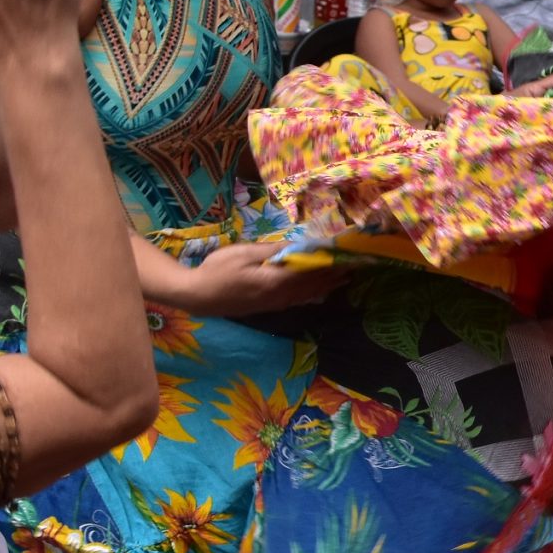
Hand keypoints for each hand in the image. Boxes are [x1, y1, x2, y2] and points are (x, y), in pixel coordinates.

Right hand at [170, 242, 343, 316]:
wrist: (197, 296)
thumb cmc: (218, 270)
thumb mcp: (245, 253)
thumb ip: (273, 251)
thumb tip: (298, 246)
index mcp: (277, 282)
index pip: (311, 271)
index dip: (330, 263)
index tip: (347, 255)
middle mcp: (282, 296)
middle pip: (314, 285)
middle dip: (334, 275)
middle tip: (354, 266)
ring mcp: (276, 304)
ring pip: (308, 294)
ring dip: (327, 285)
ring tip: (344, 278)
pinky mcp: (270, 307)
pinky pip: (298, 299)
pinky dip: (313, 292)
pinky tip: (318, 290)